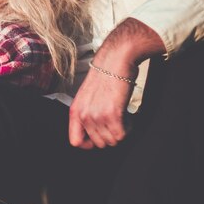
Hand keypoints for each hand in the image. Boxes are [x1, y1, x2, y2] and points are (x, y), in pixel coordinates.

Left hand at [69, 18, 164, 148]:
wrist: (115, 60)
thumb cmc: (105, 75)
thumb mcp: (87, 96)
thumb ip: (87, 113)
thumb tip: (94, 132)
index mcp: (75, 111)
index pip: (75, 142)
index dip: (89, 144)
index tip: (99, 137)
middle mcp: (84, 115)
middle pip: (98, 144)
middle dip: (110, 135)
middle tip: (116, 121)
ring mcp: (97, 115)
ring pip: (111, 141)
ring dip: (120, 131)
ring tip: (122, 116)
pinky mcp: (113, 114)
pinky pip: (122, 135)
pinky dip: (128, 128)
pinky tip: (128, 116)